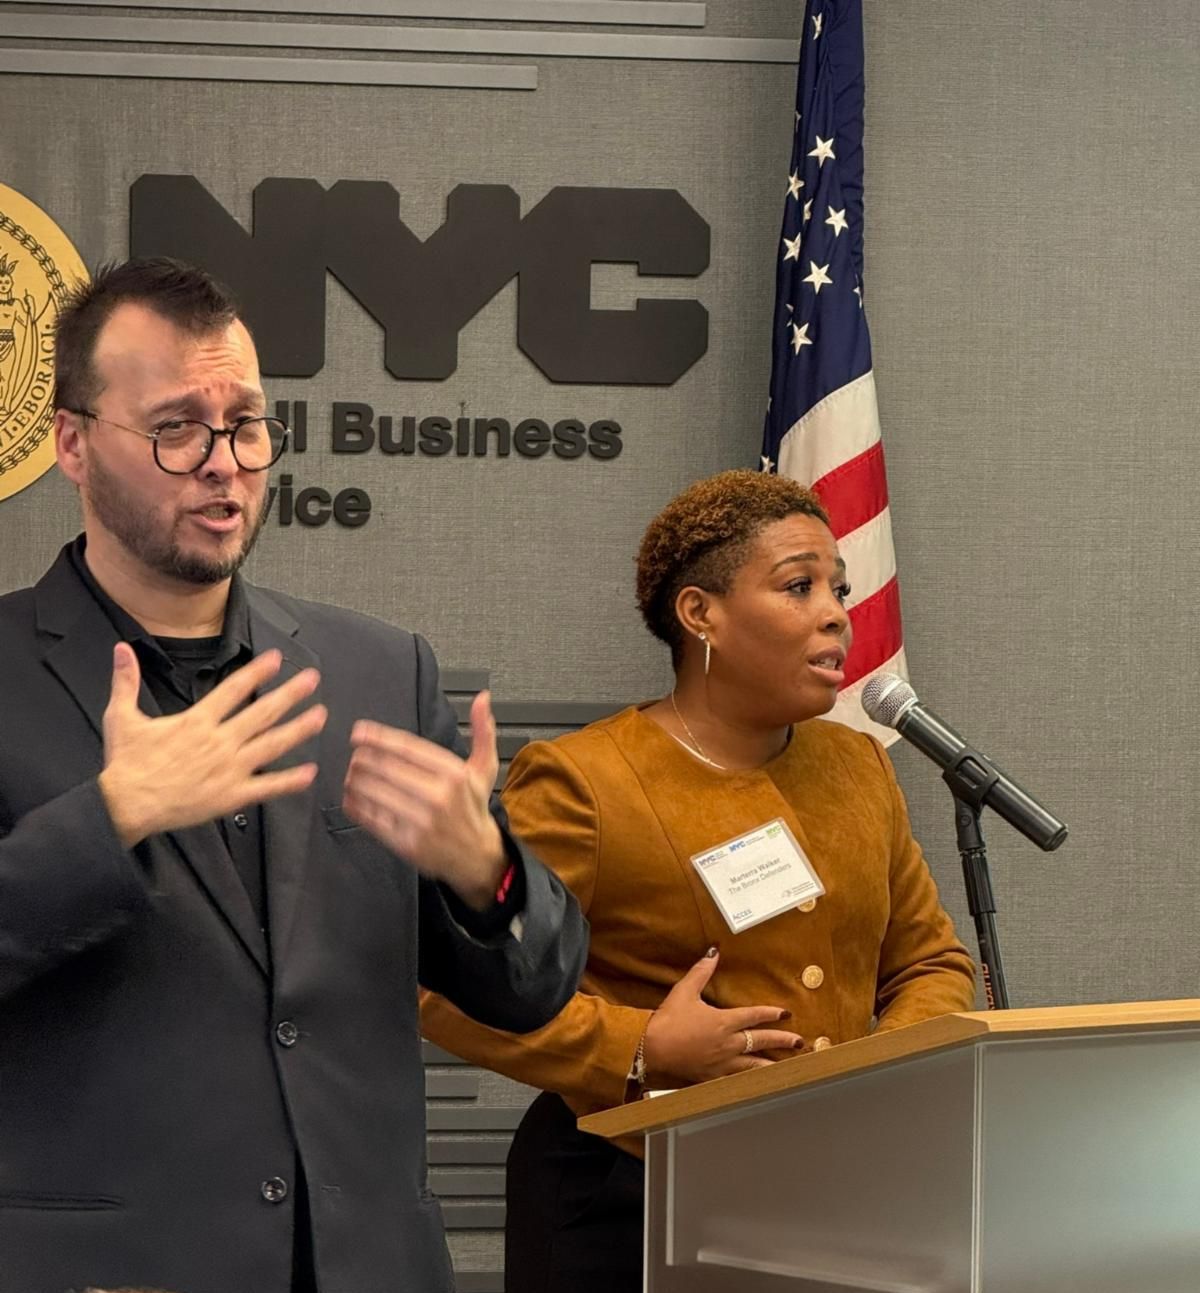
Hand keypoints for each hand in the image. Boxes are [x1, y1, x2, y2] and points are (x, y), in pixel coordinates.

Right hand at [98, 643, 325, 847]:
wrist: (124, 806)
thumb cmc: (125, 764)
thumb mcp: (121, 717)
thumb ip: (125, 681)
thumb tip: (121, 649)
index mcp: (197, 722)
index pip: (233, 689)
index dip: (257, 672)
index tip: (276, 658)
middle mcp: (219, 742)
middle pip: (262, 713)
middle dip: (290, 694)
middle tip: (312, 679)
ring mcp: (229, 769)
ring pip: (271, 745)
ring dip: (299, 729)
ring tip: (321, 715)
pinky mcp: (231, 796)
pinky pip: (266, 788)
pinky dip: (289, 781)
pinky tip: (310, 773)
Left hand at [343, 690, 505, 907]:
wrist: (477, 856)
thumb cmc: (474, 808)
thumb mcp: (485, 768)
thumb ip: (483, 731)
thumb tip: (483, 698)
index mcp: (454, 774)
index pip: (408, 748)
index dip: (379, 737)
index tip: (359, 731)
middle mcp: (438, 796)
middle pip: (387, 769)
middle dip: (364, 758)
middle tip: (354, 753)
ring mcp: (420, 821)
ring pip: (376, 792)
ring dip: (357, 780)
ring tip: (352, 773)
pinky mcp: (406, 842)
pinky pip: (373, 819)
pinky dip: (356, 806)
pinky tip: (350, 797)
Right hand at [642, 949, 803, 1086]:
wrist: (651, 1049)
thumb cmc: (667, 1020)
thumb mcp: (684, 991)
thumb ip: (702, 971)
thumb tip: (714, 952)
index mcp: (723, 1022)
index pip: (754, 1016)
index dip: (771, 1013)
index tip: (786, 1013)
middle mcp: (727, 1044)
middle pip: (761, 1042)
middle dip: (783, 1041)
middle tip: (800, 1042)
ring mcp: (721, 1064)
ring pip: (754, 1066)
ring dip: (772, 1065)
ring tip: (788, 1067)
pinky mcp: (712, 1077)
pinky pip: (737, 1079)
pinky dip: (750, 1080)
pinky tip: (756, 1082)